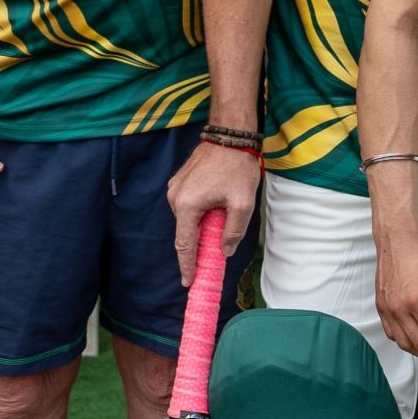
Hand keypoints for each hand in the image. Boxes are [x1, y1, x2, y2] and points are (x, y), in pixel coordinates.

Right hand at [166, 140, 260, 283]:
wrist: (230, 136)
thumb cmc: (237, 167)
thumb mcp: (243, 203)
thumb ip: (233, 231)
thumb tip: (225, 251)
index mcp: (187, 206)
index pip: (185, 245)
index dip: (187, 266)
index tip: (188, 282)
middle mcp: (175, 198)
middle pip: (185, 232)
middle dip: (197, 248)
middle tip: (209, 262)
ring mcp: (175, 188)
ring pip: (187, 218)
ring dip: (200, 227)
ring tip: (219, 228)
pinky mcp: (180, 181)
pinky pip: (187, 205)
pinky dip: (198, 214)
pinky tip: (214, 212)